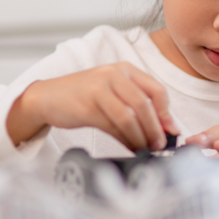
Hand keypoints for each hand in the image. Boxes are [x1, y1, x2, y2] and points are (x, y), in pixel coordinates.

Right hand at [7, 62, 179, 150]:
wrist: (47, 97)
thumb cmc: (84, 95)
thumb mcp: (113, 90)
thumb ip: (136, 102)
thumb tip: (163, 127)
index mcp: (125, 69)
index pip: (156, 90)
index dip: (167, 112)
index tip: (172, 130)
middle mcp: (114, 75)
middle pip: (145, 104)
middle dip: (156, 129)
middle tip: (160, 145)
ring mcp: (99, 89)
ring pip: (129, 117)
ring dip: (141, 137)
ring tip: (146, 149)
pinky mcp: (87, 106)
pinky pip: (113, 126)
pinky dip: (125, 140)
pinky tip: (130, 147)